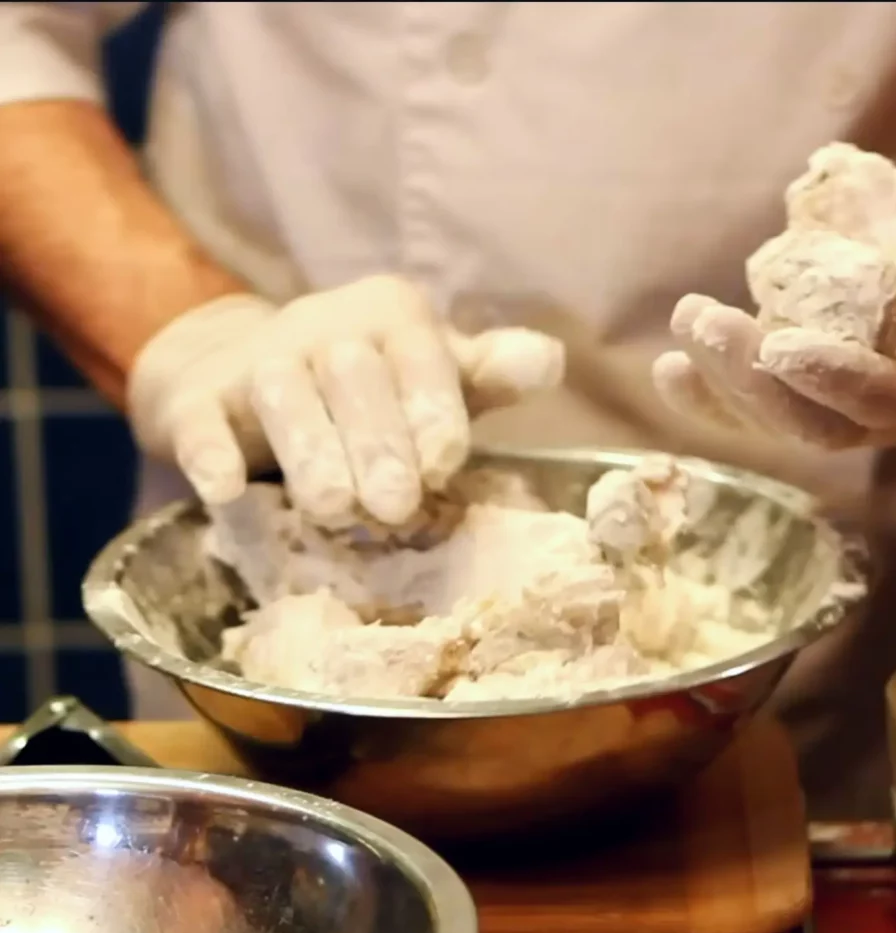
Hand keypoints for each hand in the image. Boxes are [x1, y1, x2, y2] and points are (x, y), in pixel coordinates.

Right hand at [128, 275, 564, 525]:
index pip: (420, 358)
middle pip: (354, 376)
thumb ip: (484, 375)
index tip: (445, 467)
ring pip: (282, 394)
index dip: (434, 412)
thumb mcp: (430, 374)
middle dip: (377, 441)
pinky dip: (211, 453)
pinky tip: (224, 491)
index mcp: (391, 318)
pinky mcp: (199, 397)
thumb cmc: (363, 388)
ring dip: (310, 450)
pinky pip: (202, 420)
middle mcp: (324, 326)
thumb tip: (552, 362)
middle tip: (395, 506)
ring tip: (334, 507)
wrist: (240, 370)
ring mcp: (258, 358)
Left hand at [654, 142, 895, 448]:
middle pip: (821, 424)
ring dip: (722, 385)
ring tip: (681, 333)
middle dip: (754, 382)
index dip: (836, 380)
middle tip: (703, 322)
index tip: (779, 347)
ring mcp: (854, 407)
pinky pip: (760, 408)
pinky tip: (669, 370)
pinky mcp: (817, 391)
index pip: (892, 399)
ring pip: (781, 421)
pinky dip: (712, 394)